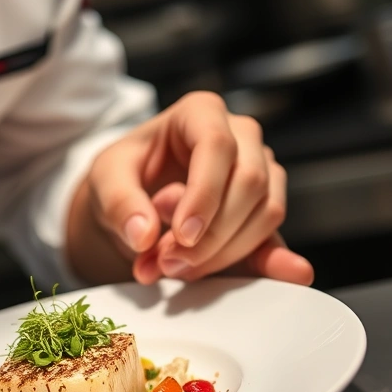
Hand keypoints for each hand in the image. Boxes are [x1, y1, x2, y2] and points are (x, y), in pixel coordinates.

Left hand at [72, 91, 313, 285]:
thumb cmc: (123, 176)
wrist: (133, 198)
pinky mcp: (265, 208)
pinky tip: (286, 278)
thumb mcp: (105, 181)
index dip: (204, 193)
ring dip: (222, 252)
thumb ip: (119, 203)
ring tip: (173, 268)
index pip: (217, 145)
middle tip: (167, 262)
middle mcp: (240, 136)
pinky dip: (275, 261)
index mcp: (200, 113)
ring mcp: (261, 170)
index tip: (181, 235)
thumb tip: (143, 236)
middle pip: (249, 181)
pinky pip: (277, 236)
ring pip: (266, 212)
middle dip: (211, 233)